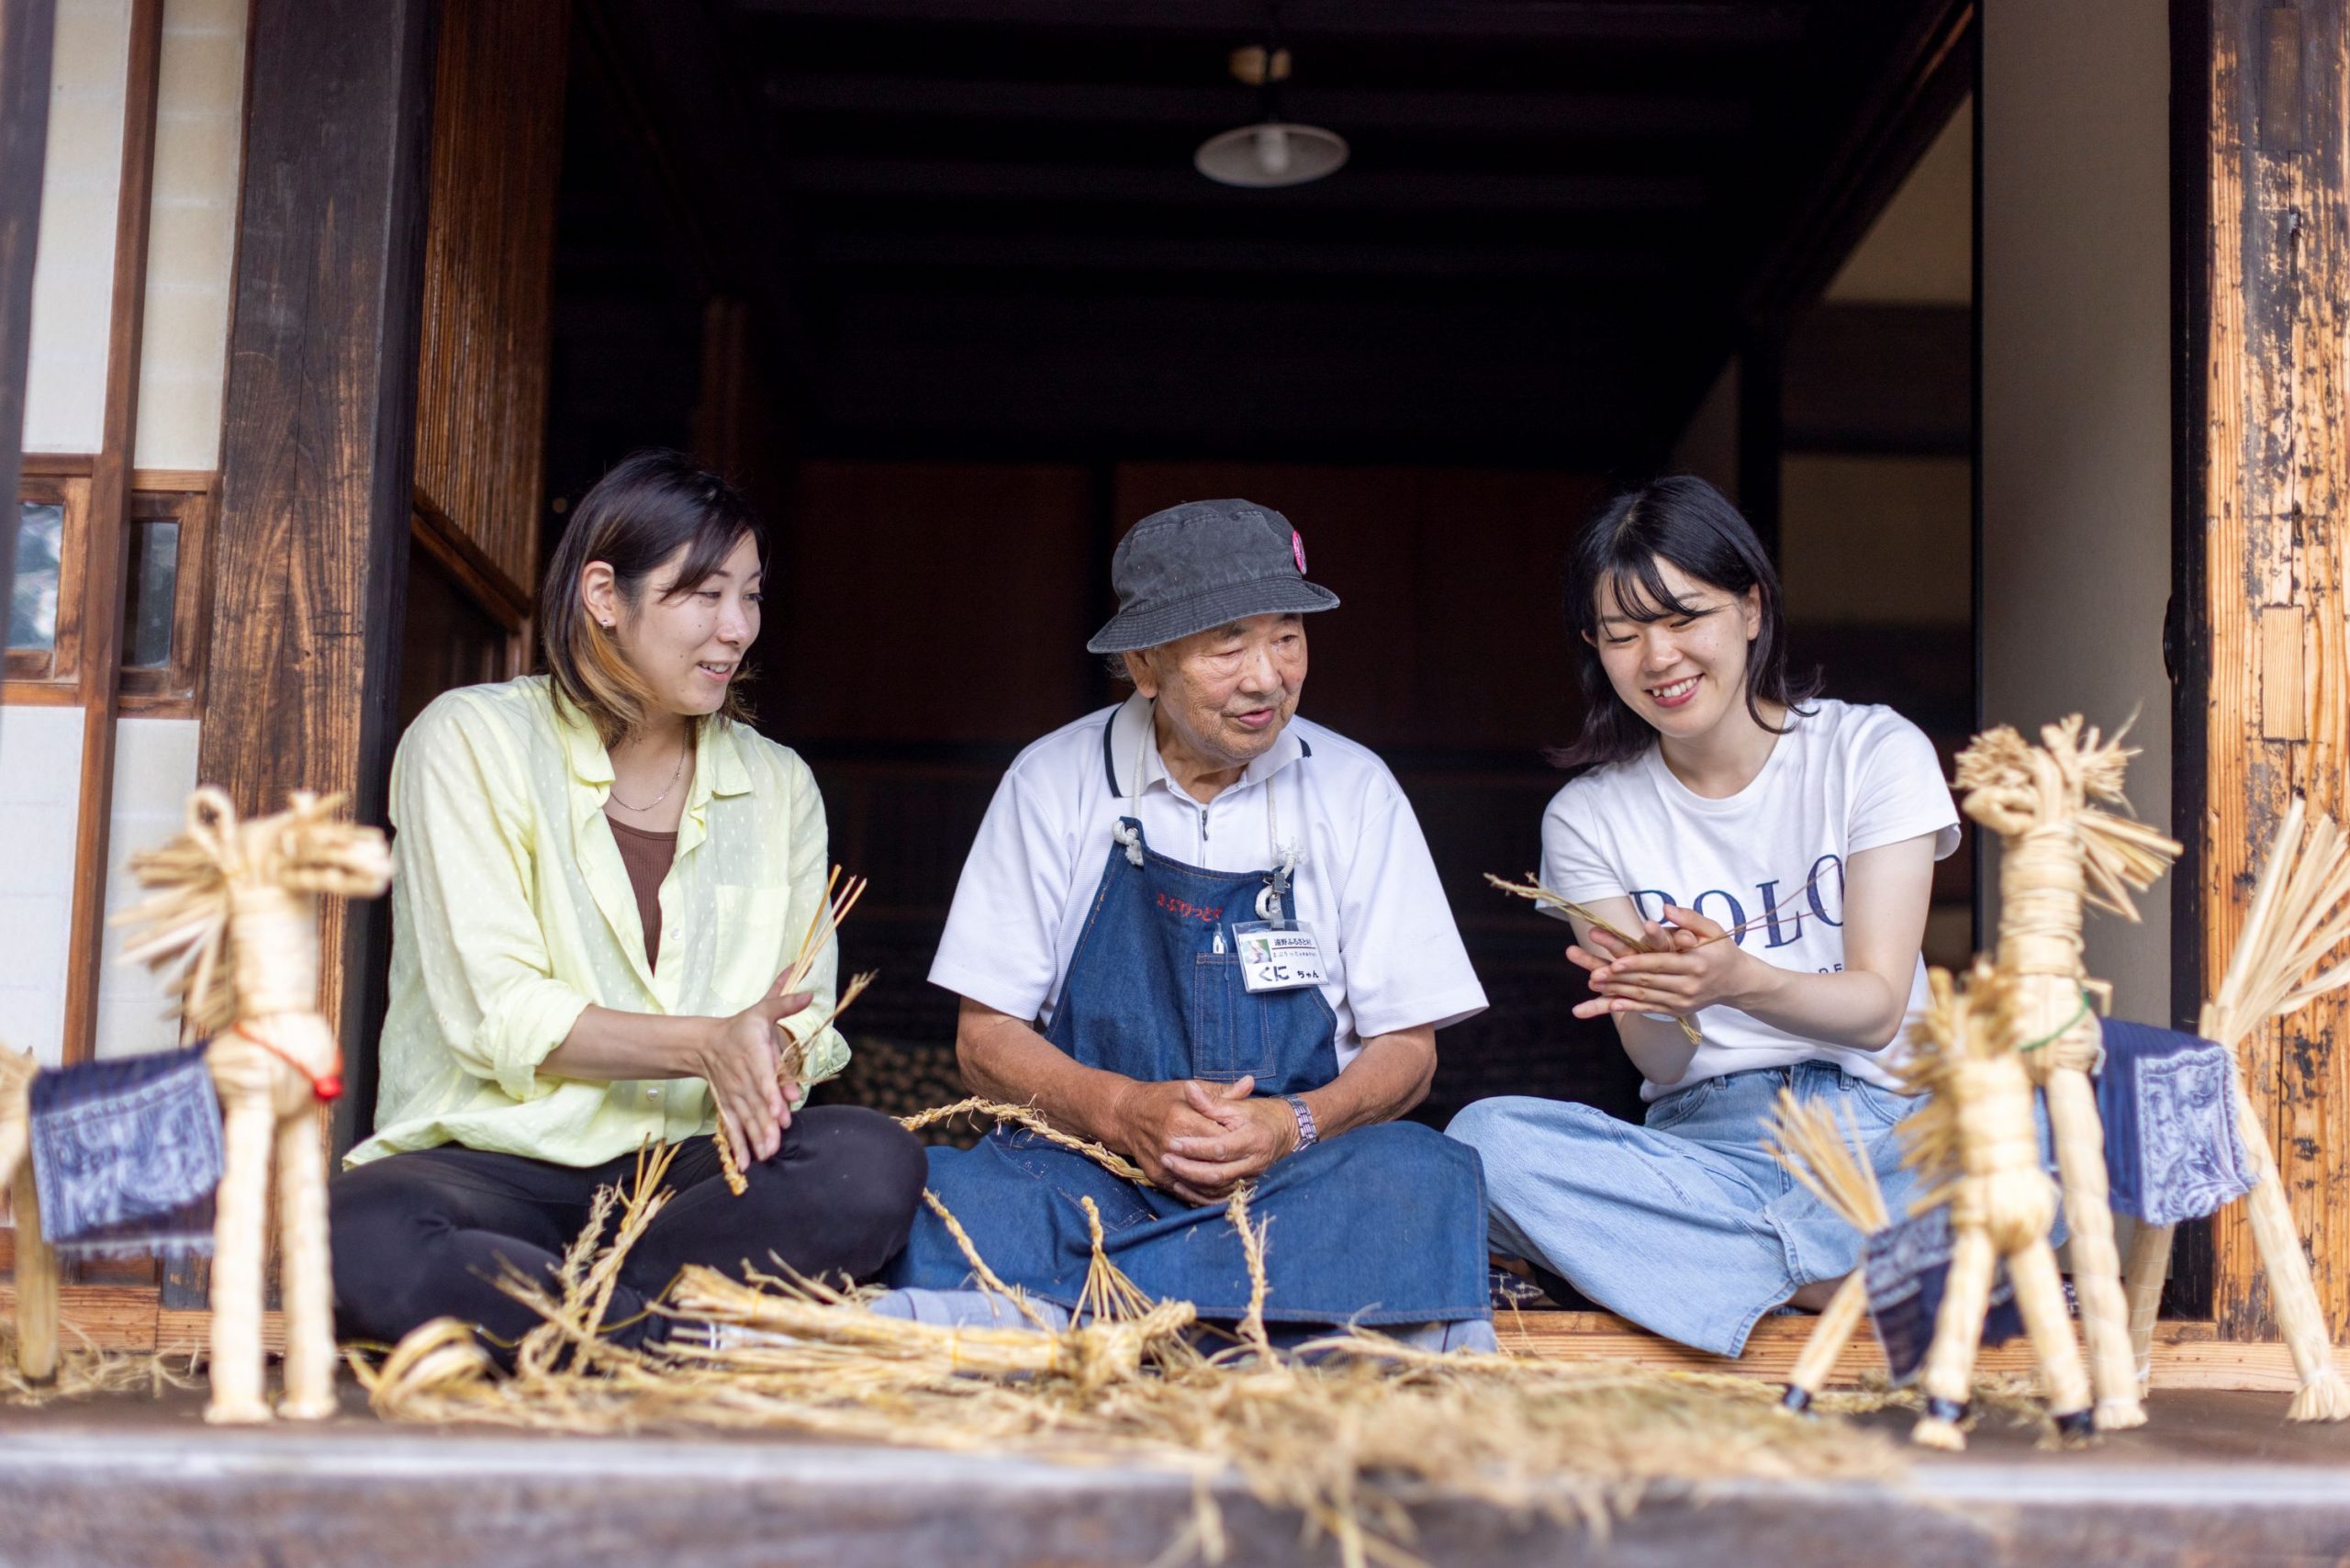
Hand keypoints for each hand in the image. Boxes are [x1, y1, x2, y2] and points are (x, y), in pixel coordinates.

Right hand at [695, 977, 812, 1163]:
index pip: (763, 1076)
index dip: (771, 1094)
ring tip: (766, 1155)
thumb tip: (809, 993)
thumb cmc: (741, 1028)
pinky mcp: (728, 1107)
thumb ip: (785, 1003)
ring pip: (746, 1119)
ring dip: (755, 1139)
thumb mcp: (762, 1010)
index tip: (779, 1110)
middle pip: (755, 1104)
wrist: (706, 1044)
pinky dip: (738, 1146)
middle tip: (776, 1143)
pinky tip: (745, 1164)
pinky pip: (733, 1128)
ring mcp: (734, 1096)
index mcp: (753, 1055)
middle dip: (766, 1125)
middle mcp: (743, 1079)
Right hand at [1111, 1077, 1258, 1205]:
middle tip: (1250, 1161)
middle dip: (1232, 1163)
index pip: (1219, 1137)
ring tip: (1240, 1177)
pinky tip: (1220, 1188)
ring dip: (1222, 1182)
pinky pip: (1187, 1191)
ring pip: (1201, 1181)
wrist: (1125, 1115)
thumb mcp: (1190, 1089)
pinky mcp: (1158, 1178)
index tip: (1249, 1139)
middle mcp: (1170, 1144)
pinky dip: (1205, 1192)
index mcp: (1181, 1119)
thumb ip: (1222, 1092)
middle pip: (1212, 1162)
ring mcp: (1163, 1164)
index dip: (1236, 1140)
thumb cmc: (1161, 1098)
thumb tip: (1250, 1084)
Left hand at [1162, 1077, 1297, 1203]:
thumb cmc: (1259, 1115)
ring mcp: (1251, 1177)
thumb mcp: (1237, 1105)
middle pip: (1217, 1173)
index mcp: (1252, 1139)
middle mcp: (1254, 1162)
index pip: (1220, 1148)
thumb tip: (1189, 1088)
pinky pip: (1221, 1198)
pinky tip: (1183, 1188)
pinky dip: (1201, 1196)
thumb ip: (1211, 1102)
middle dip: (1189, 1168)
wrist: (1285, 1132)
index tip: (1173, 1142)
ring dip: (1192, 1184)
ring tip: (1170, 1172)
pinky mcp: (1246, 1186)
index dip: (1195, 1147)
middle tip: (1166, 1158)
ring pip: (1218, 1189)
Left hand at [1570, 904, 1752, 1020]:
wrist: (1737, 981)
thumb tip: (1666, 908)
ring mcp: (1683, 1001)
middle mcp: (1689, 985)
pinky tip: (1611, 1003)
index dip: (1637, 964)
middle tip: (1593, 974)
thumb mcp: (1712, 929)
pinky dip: (1630, 1006)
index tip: (1616, 961)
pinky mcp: (1678, 1010)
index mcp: (1696, 963)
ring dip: (1618, 992)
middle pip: (1648, 981)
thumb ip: (1689, 918)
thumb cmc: (1722, 949)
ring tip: (1594, 986)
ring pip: (1645, 996)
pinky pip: (1650, 1008)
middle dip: (1619, 978)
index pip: (1661, 964)